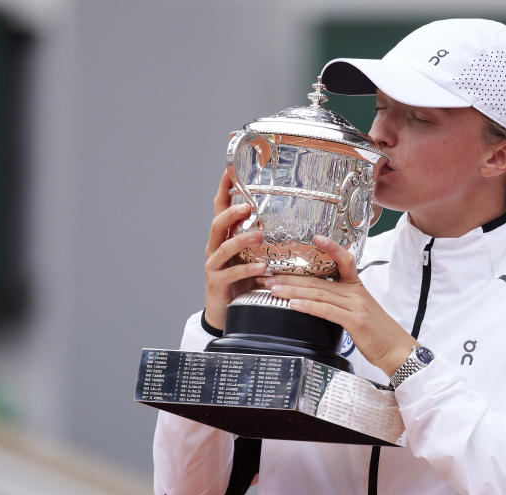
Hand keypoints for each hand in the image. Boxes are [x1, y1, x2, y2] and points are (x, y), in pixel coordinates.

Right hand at [204, 170, 267, 330]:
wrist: (224, 312)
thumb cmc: (242, 283)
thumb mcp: (253, 258)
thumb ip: (264, 244)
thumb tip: (292, 226)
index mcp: (223, 238)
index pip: (220, 209)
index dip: (223, 191)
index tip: (228, 172)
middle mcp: (215, 248)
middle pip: (218, 224)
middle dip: (231, 213)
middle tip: (247, 205)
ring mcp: (214, 266)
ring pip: (223, 248)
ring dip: (241, 240)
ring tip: (259, 235)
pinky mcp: (217, 283)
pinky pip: (231, 273)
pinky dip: (247, 269)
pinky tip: (262, 268)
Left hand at [265, 235, 415, 377]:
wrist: (397, 350)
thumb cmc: (378, 333)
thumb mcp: (361, 311)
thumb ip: (342, 302)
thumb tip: (320, 300)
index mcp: (357, 287)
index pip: (345, 260)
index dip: (331, 247)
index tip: (315, 237)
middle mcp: (356, 293)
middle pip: (319, 280)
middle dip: (291, 277)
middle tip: (270, 276)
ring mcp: (356, 305)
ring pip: (319, 293)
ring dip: (293, 290)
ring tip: (274, 289)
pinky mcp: (354, 321)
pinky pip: (326, 310)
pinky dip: (307, 306)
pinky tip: (293, 303)